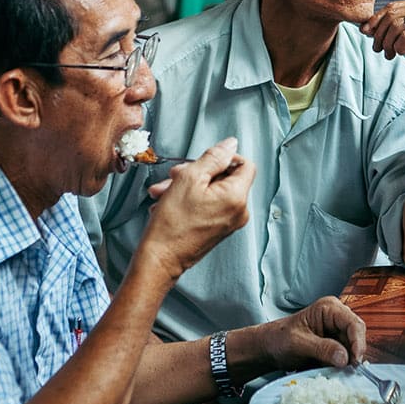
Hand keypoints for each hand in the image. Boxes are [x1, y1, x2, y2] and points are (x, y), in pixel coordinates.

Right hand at [141, 137, 253, 276]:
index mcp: (237, 197)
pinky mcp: (217, 229)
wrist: (159, 259)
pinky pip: (208, 205)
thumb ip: (213, 157)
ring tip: (162, 191)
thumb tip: (230, 144)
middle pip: (224, 177)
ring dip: (186, 186)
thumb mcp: (189, 178)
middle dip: (196, 172)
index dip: (223, 157)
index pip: (244, 164)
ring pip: (211, 191)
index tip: (202, 161)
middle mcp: (239, 211)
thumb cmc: (172, 222)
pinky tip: (166, 203)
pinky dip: (188, 200)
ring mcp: (229, 222)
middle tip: (174, 175)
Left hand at [258, 297, 365, 372]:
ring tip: (337, 371)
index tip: (355, 362)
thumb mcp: (299, 344)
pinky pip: (346, 354)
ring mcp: (336, 330)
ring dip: (348, 360)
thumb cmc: (279, 339)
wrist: (268, 347)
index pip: (353, 323)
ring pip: (353, 347)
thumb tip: (344, 358)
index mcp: (328, 308)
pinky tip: (333, 369)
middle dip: (354, 353)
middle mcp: (336, 316)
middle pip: (357, 335)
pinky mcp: (335, 343)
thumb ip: (322, 349)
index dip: (358, 343)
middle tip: (348, 371)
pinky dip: (342, 363)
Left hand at [361, 0, 404, 84]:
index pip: (391, 7)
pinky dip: (399, 46)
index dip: (375, 20)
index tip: (365, 33)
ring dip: (388, 43)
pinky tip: (400, 53)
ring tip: (388, 54)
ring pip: (396, 26)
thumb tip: (363, 26)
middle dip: (380, 33)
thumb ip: (388, 30)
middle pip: (391, 15)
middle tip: (377, 49)